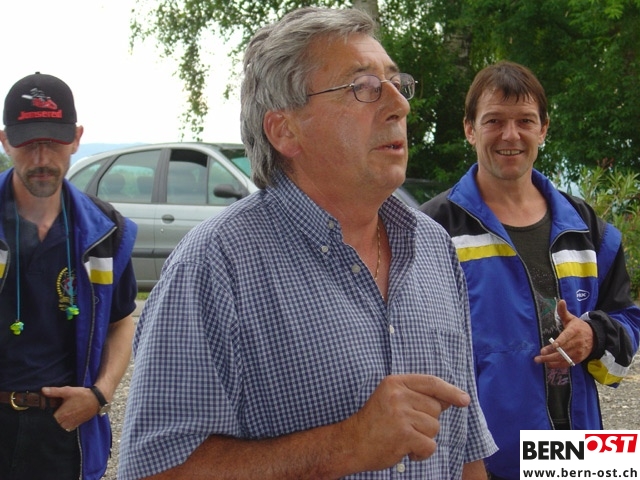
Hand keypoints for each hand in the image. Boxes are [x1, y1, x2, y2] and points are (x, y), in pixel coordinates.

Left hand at [41, 386, 101, 430]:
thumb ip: (54, 391)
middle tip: (50, 417)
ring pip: (61, 429)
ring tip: (57, 419)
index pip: (49, 421)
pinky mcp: (78, 424)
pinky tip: (65, 421)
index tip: (43, 415)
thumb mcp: (68, 391)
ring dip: (59, 425)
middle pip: (54, 426)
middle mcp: (66, 422)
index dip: (45, 419)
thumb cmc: (82, 395)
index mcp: (62, 415)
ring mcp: (72, 424)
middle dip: (52, 422)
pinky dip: (66, 426)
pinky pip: (69, 429)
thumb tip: (42, 390)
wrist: (97, 399)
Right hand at [341, 374, 469, 471]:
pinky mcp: (403, 435)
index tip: (464, 399)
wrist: (351, 443)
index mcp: (395, 382)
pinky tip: (406, 451)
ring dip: (424, 438)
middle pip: (435, 408)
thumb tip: (450, 399)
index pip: (431, 382)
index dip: (450, 391)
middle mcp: (398, 395)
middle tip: (406, 427)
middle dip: (427, 422)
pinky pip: (430, 445)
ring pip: (434, 428)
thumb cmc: (374, 423)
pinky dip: (422, 453)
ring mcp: (400, 415)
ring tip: (403, 438)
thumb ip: (417, 396)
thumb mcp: (392, 399)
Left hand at [534, 299, 593, 367]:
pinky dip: (558, 365)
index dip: (560, 341)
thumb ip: (563, 311)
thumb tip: (561, 301)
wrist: (595, 337)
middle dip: (550, 353)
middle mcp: (577, 342)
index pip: (567, 337)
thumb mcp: (572, 318)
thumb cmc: (579, 327)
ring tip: (539, 360)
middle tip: (539, 355)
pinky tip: (548, 364)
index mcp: (575, 331)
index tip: (553, 345)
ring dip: (551, 360)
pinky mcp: (579, 359)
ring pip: (564, 357)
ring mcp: (578, 352)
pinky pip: (567, 363)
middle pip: (563, 349)